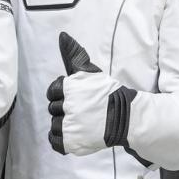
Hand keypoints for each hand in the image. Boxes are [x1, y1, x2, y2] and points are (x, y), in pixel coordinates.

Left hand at [46, 33, 136, 156]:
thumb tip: (62, 35)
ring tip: (81, 122)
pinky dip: (60, 139)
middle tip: (82, 110)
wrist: (126, 117)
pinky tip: (73, 133)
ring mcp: (69, 126)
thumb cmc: (108, 92)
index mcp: (69, 88)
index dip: (62, 94)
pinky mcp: (71, 142)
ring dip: (63, 124)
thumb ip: (73, 55)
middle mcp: (66, 107)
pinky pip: (54, 141)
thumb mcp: (90, 72)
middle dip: (65, 109)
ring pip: (54, 125)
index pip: (52, 91)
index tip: (77, 98)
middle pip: (53, 108)